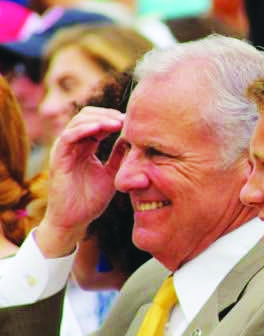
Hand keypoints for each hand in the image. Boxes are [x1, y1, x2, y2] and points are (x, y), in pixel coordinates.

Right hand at [37, 107, 125, 257]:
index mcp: (85, 147)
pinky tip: (100, 128)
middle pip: (87, 116)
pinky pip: (69, 137)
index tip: (134, 121)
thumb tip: (133, 140)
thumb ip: (120, 156)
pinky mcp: (58, 158)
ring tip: (118, 122)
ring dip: (99, 119)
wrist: (74, 221)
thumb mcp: (112, 173)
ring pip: (78, 122)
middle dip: (108, 114)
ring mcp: (64, 150)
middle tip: (127, 119)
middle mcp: (73, 145)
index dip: (114, 118)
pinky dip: (84, 129)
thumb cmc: (91, 200)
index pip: (98, 122)